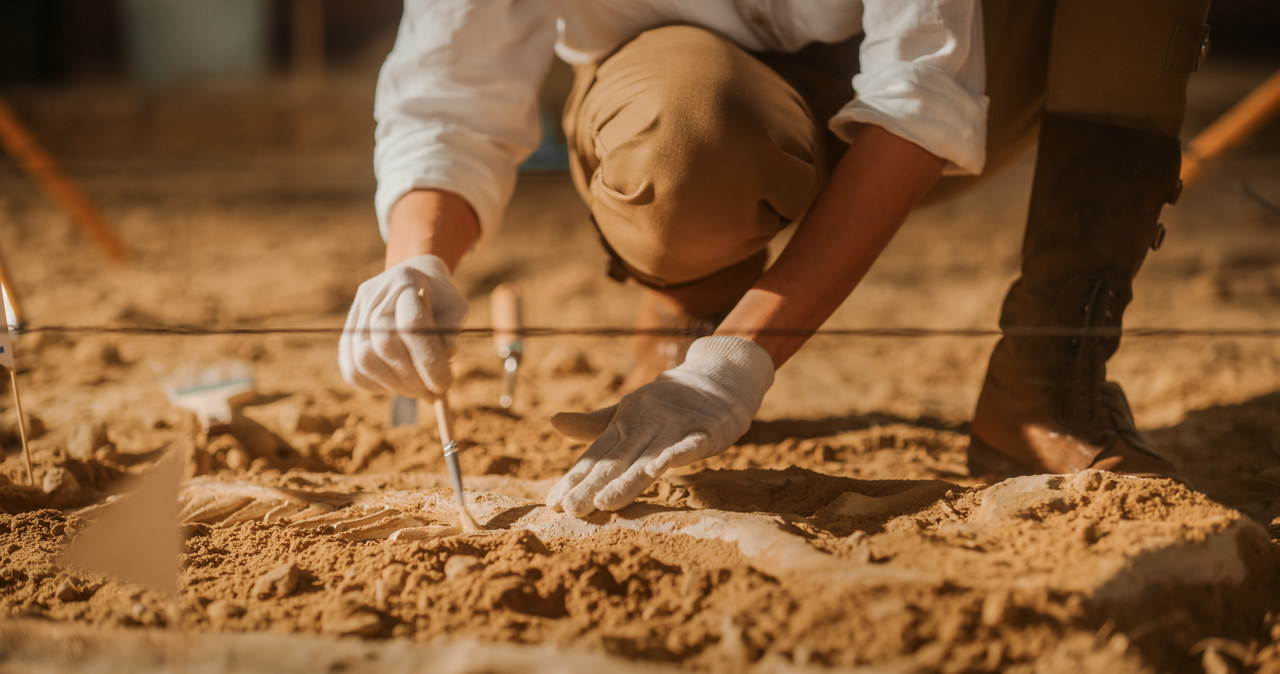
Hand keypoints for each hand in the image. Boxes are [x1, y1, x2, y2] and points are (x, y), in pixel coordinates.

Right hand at [338, 254, 468, 398]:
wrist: (414, 280)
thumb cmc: (440, 298)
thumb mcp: (456, 308)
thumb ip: (451, 333)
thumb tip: (444, 359)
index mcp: (405, 282)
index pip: (411, 325)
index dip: (428, 359)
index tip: (445, 384)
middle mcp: (374, 296)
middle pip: (385, 344)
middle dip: (412, 378)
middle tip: (433, 394)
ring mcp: (356, 314)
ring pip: (364, 360)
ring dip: (395, 385)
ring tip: (418, 391)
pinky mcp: (347, 334)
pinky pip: (352, 369)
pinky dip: (375, 385)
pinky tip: (397, 385)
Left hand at [546, 336, 774, 516]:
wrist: (719, 376)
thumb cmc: (669, 401)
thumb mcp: (629, 411)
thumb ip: (594, 424)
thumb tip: (552, 421)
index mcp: (625, 422)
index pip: (596, 456)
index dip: (575, 479)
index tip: (553, 503)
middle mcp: (645, 423)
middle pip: (617, 461)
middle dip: (593, 486)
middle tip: (571, 510)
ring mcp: (675, 426)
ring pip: (647, 458)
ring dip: (626, 480)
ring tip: (603, 502)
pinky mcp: (705, 429)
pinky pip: (688, 445)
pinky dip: (674, 455)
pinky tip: (657, 470)